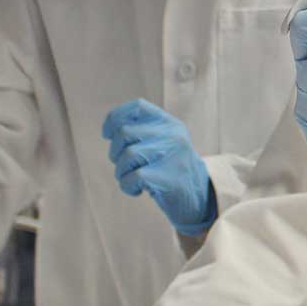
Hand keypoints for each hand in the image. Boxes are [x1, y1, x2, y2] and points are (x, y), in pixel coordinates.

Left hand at [102, 100, 215, 234]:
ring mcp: (172, 155)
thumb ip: (142, 132)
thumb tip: (110, 129)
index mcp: (170, 123)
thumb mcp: (163, 142)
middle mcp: (173, 135)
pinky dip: (127, 186)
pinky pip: (132, 177)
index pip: (137, 107)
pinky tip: (138, 190)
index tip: (108, 134)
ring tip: (132, 179)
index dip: (115, 118)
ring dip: (121, 172)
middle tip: (124, 166)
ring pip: (127, 155)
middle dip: (115, 152)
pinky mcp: (168, 177)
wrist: (198, 197)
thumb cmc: (170, 169)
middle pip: (125, 132)